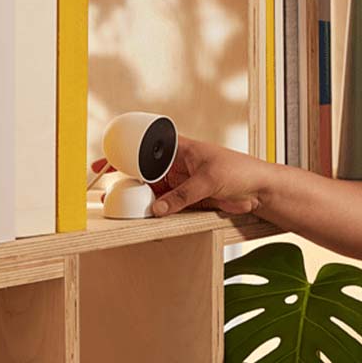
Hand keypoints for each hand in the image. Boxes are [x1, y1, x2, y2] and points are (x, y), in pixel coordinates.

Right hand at [89, 135, 271, 216]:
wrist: (258, 188)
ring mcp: (179, 182)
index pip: (146, 147)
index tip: (105, 162)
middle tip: (103, 189)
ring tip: (116, 204)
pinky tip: (140, 214)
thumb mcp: (209, 180)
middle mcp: (176, 164)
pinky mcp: (185, 198)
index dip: (124, 153)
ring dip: (135, 197)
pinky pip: (163, 204)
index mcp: (180, 148)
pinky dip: (151, 210)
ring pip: (150, 189)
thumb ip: (182, 196)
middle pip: (143, 170)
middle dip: (123, 177)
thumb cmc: (239, 171)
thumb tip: (157, 208)